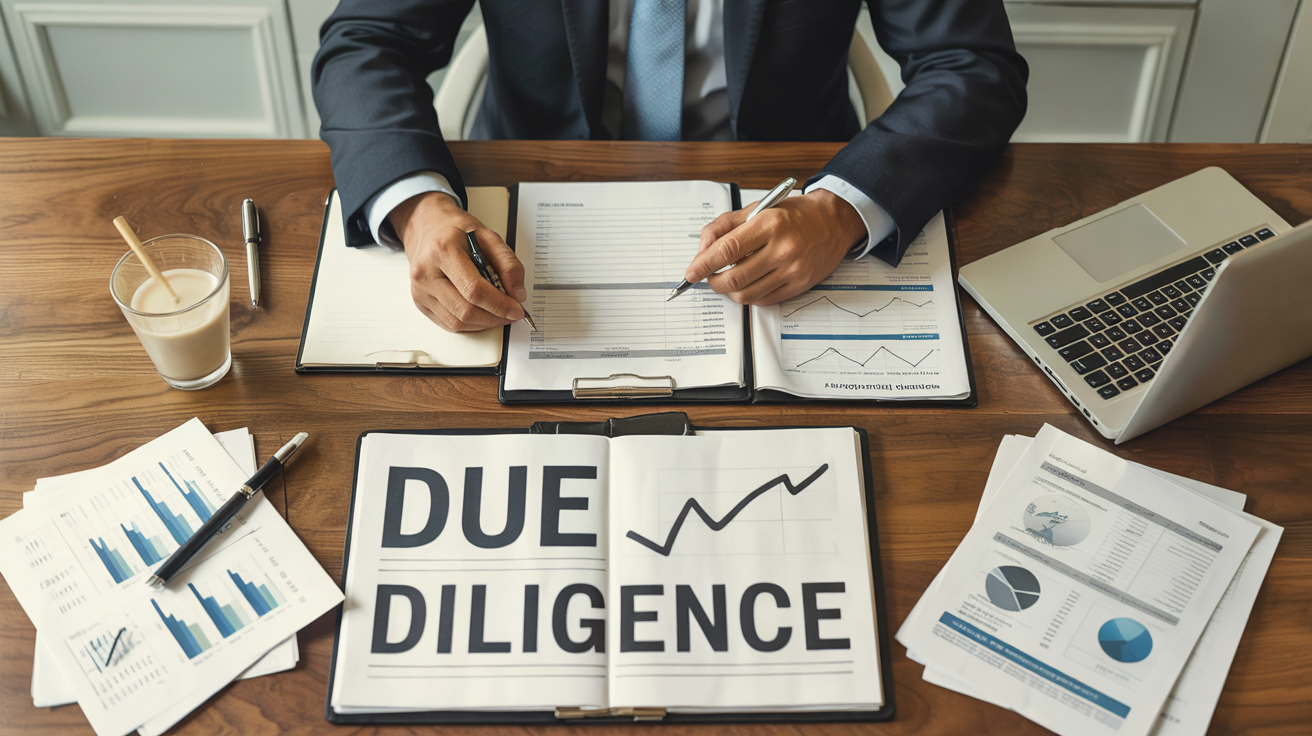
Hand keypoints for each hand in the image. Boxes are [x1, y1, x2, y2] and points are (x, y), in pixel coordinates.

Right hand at [388, 191, 526, 331]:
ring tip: (498, 313)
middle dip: (494, 317)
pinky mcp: (420, 302)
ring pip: (457, 322)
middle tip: (511, 313)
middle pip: (465, 310)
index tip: (516, 309)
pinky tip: (481, 313)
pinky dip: (470, 324)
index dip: (499, 305)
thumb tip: (517, 294)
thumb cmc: (454, 229)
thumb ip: (507, 263)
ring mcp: (420, 290)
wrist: (425, 225)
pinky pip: (448, 323)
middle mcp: (426, 273)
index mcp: (443, 251)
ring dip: (484, 323)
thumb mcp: (487, 235)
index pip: (474, 290)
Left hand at [683, 189, 866, 304]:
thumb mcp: (757, 207)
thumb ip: (724, 226)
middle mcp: (783, 248)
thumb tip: (703, 251)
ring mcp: (793, 270)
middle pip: (734, 277)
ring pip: (747, 294)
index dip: (703, 264)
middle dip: (713, 282)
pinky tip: (749, 283)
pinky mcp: (800, 285)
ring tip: (727, 280)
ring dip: (729, 291)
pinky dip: (749, 295)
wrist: (833, 222)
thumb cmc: (794, 214)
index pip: (727, 250)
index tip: (691, 273)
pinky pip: (764, 300)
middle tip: (708, 277)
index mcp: (769, 223)